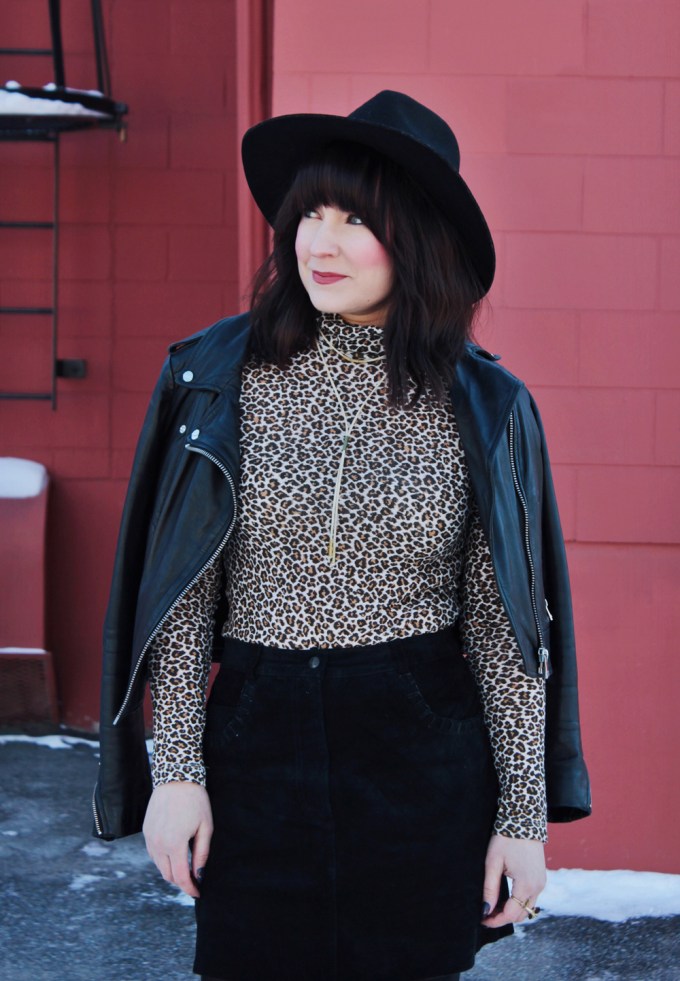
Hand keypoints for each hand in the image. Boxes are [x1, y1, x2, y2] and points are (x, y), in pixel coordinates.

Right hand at [142, 781, 212, 897]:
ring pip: (159, 866)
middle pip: (168, 875)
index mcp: (174, 844)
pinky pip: (153, 854)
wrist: (176, 778)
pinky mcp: (146, 832)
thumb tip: (199, 875)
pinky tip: (174, 854)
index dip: (190, 888)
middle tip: (194, 880)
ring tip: (186, 867)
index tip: (198, 893)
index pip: (181, 877)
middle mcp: (158, 844)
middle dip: (181, 882)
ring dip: (171, 871)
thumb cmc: (195, 801)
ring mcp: (150, 838)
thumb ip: (201, 854)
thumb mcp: (205, 827)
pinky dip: (163, 859)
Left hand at [481, 833, 545, 927]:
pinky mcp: (541, 878)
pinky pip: (531, 898)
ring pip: (527, 908)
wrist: (524, 820)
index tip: (482, 919)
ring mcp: (541, 883)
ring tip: (493, 906)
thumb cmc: (506, 839)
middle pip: (521, 914)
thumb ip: (490, 888)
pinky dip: (519, 902)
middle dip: (503, 918)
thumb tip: (485, 909)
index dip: (495, 920)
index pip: (511, 913)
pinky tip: (505, 898)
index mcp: (526, 884)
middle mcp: (538, 887)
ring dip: (512, 911)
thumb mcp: (493, 862)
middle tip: (486, 914)